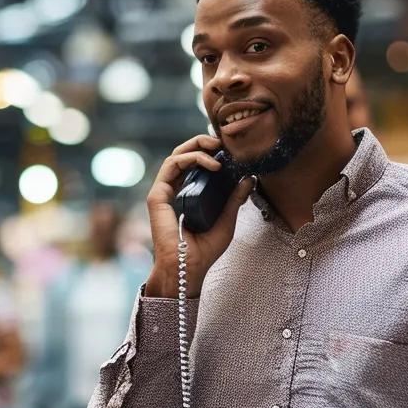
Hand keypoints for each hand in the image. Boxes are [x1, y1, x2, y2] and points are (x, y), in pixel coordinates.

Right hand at [144, 135, 255, 298]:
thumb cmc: (204, 250)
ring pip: (177, 156)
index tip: (228, 149)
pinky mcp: (157, 195)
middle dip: (202, 142)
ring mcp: (164, 192)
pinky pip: (171, 166)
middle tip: (221, 141)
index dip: (209, 152)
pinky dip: (191, 158)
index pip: (196, 165)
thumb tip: (249, 178)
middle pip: (185, 156)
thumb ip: (235, 198)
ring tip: (217, 148)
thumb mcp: (227, 219)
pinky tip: (211, 163)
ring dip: (197, 146)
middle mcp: (176, 190)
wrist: (188, 267)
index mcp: (189, 195)